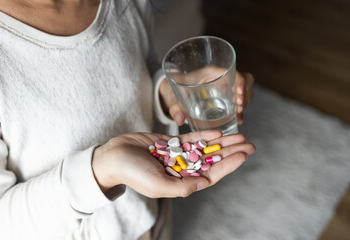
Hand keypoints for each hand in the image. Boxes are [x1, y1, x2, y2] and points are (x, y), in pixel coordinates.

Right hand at [92, 130, 254, 197]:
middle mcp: (182, 169)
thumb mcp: (157, 184)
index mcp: (181, 182)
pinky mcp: (170, 142)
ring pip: (205, 148)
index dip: (229, 166)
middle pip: (213, 161)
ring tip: (240, 135)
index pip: (211, 175)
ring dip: (222, 142)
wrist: (114, 156)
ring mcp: (177, 155)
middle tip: (250, 144)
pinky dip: (204, 135)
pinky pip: (191, 138)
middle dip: (231, 152)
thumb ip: (181, 186)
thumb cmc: (132, 173)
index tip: (243, 155)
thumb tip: (204, 183)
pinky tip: (218, 131)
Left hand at [159, 70, 253, 125]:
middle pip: (244, 79)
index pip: (232, 71)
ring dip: (245, 102)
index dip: (240, 81)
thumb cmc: (172, 87)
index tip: (239, 94)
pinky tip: (238, 119)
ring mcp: (224, 87)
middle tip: (239, 107)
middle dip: (246, 93)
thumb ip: (174, 107)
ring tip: (238, 115)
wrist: (172, 90)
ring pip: (244, 90)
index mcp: (210, 72)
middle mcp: (221, 77)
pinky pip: (238, 100)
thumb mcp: (172, 95)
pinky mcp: (224, 97)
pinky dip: (240, 110)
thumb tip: (179, 119)